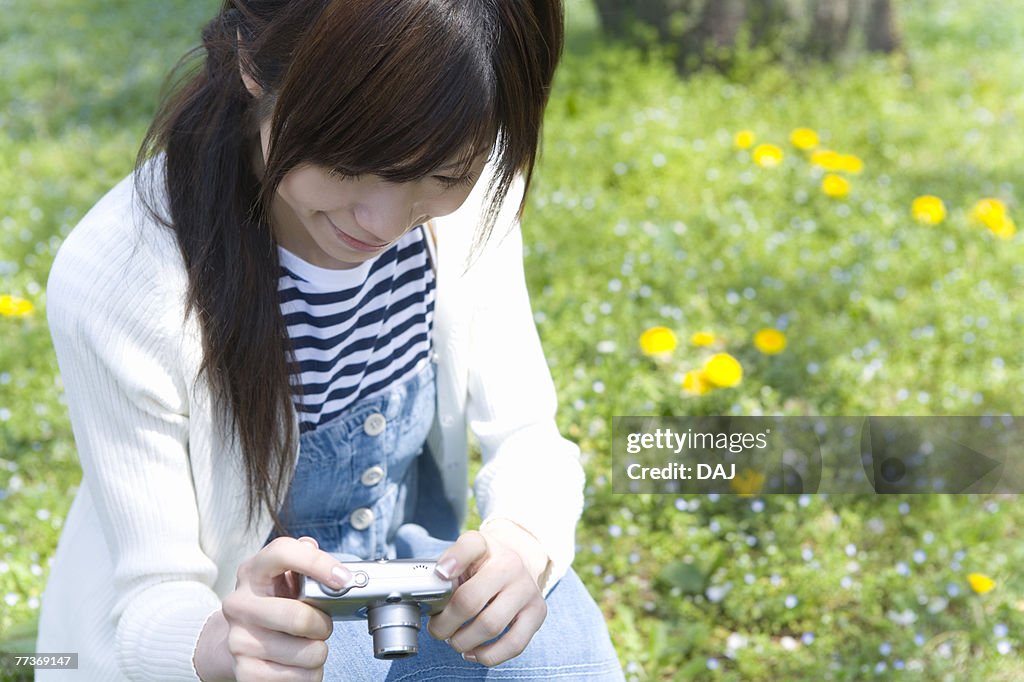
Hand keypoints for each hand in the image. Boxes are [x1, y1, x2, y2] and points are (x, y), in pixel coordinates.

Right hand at [194, 536, 353, 681]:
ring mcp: (239, 641)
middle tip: (322, 625)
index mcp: (252, 572)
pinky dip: (309, 674)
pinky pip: (300, 678)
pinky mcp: (246, 672)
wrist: (240, 640)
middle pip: (299, 617)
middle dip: (323, 625)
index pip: (283, 553)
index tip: (344, 579)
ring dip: (318, 651)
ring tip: (307, 644)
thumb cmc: (274, 603)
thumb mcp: (283, 575)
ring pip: (308, 653)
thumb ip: (305, 559)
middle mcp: (240, 605)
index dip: (318, 563)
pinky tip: (298, 663)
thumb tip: (323, 557)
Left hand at [426, 528, 548, 666]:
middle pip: (470, 600)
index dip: (453, 560)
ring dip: (463, 642)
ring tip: (454, 640)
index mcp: (487, 546)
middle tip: (436, 629)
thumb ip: (446, 567)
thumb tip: (434, 589)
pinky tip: (473, 652)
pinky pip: (514, 644)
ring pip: (491, 626)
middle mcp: (511, 565)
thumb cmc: (483, 564)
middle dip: (445, 624)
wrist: (518, 564)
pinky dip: (488, 655)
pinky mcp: (538, 613)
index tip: (441, 573)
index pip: (470, 546)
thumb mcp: (464, 554)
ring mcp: (527, 590)